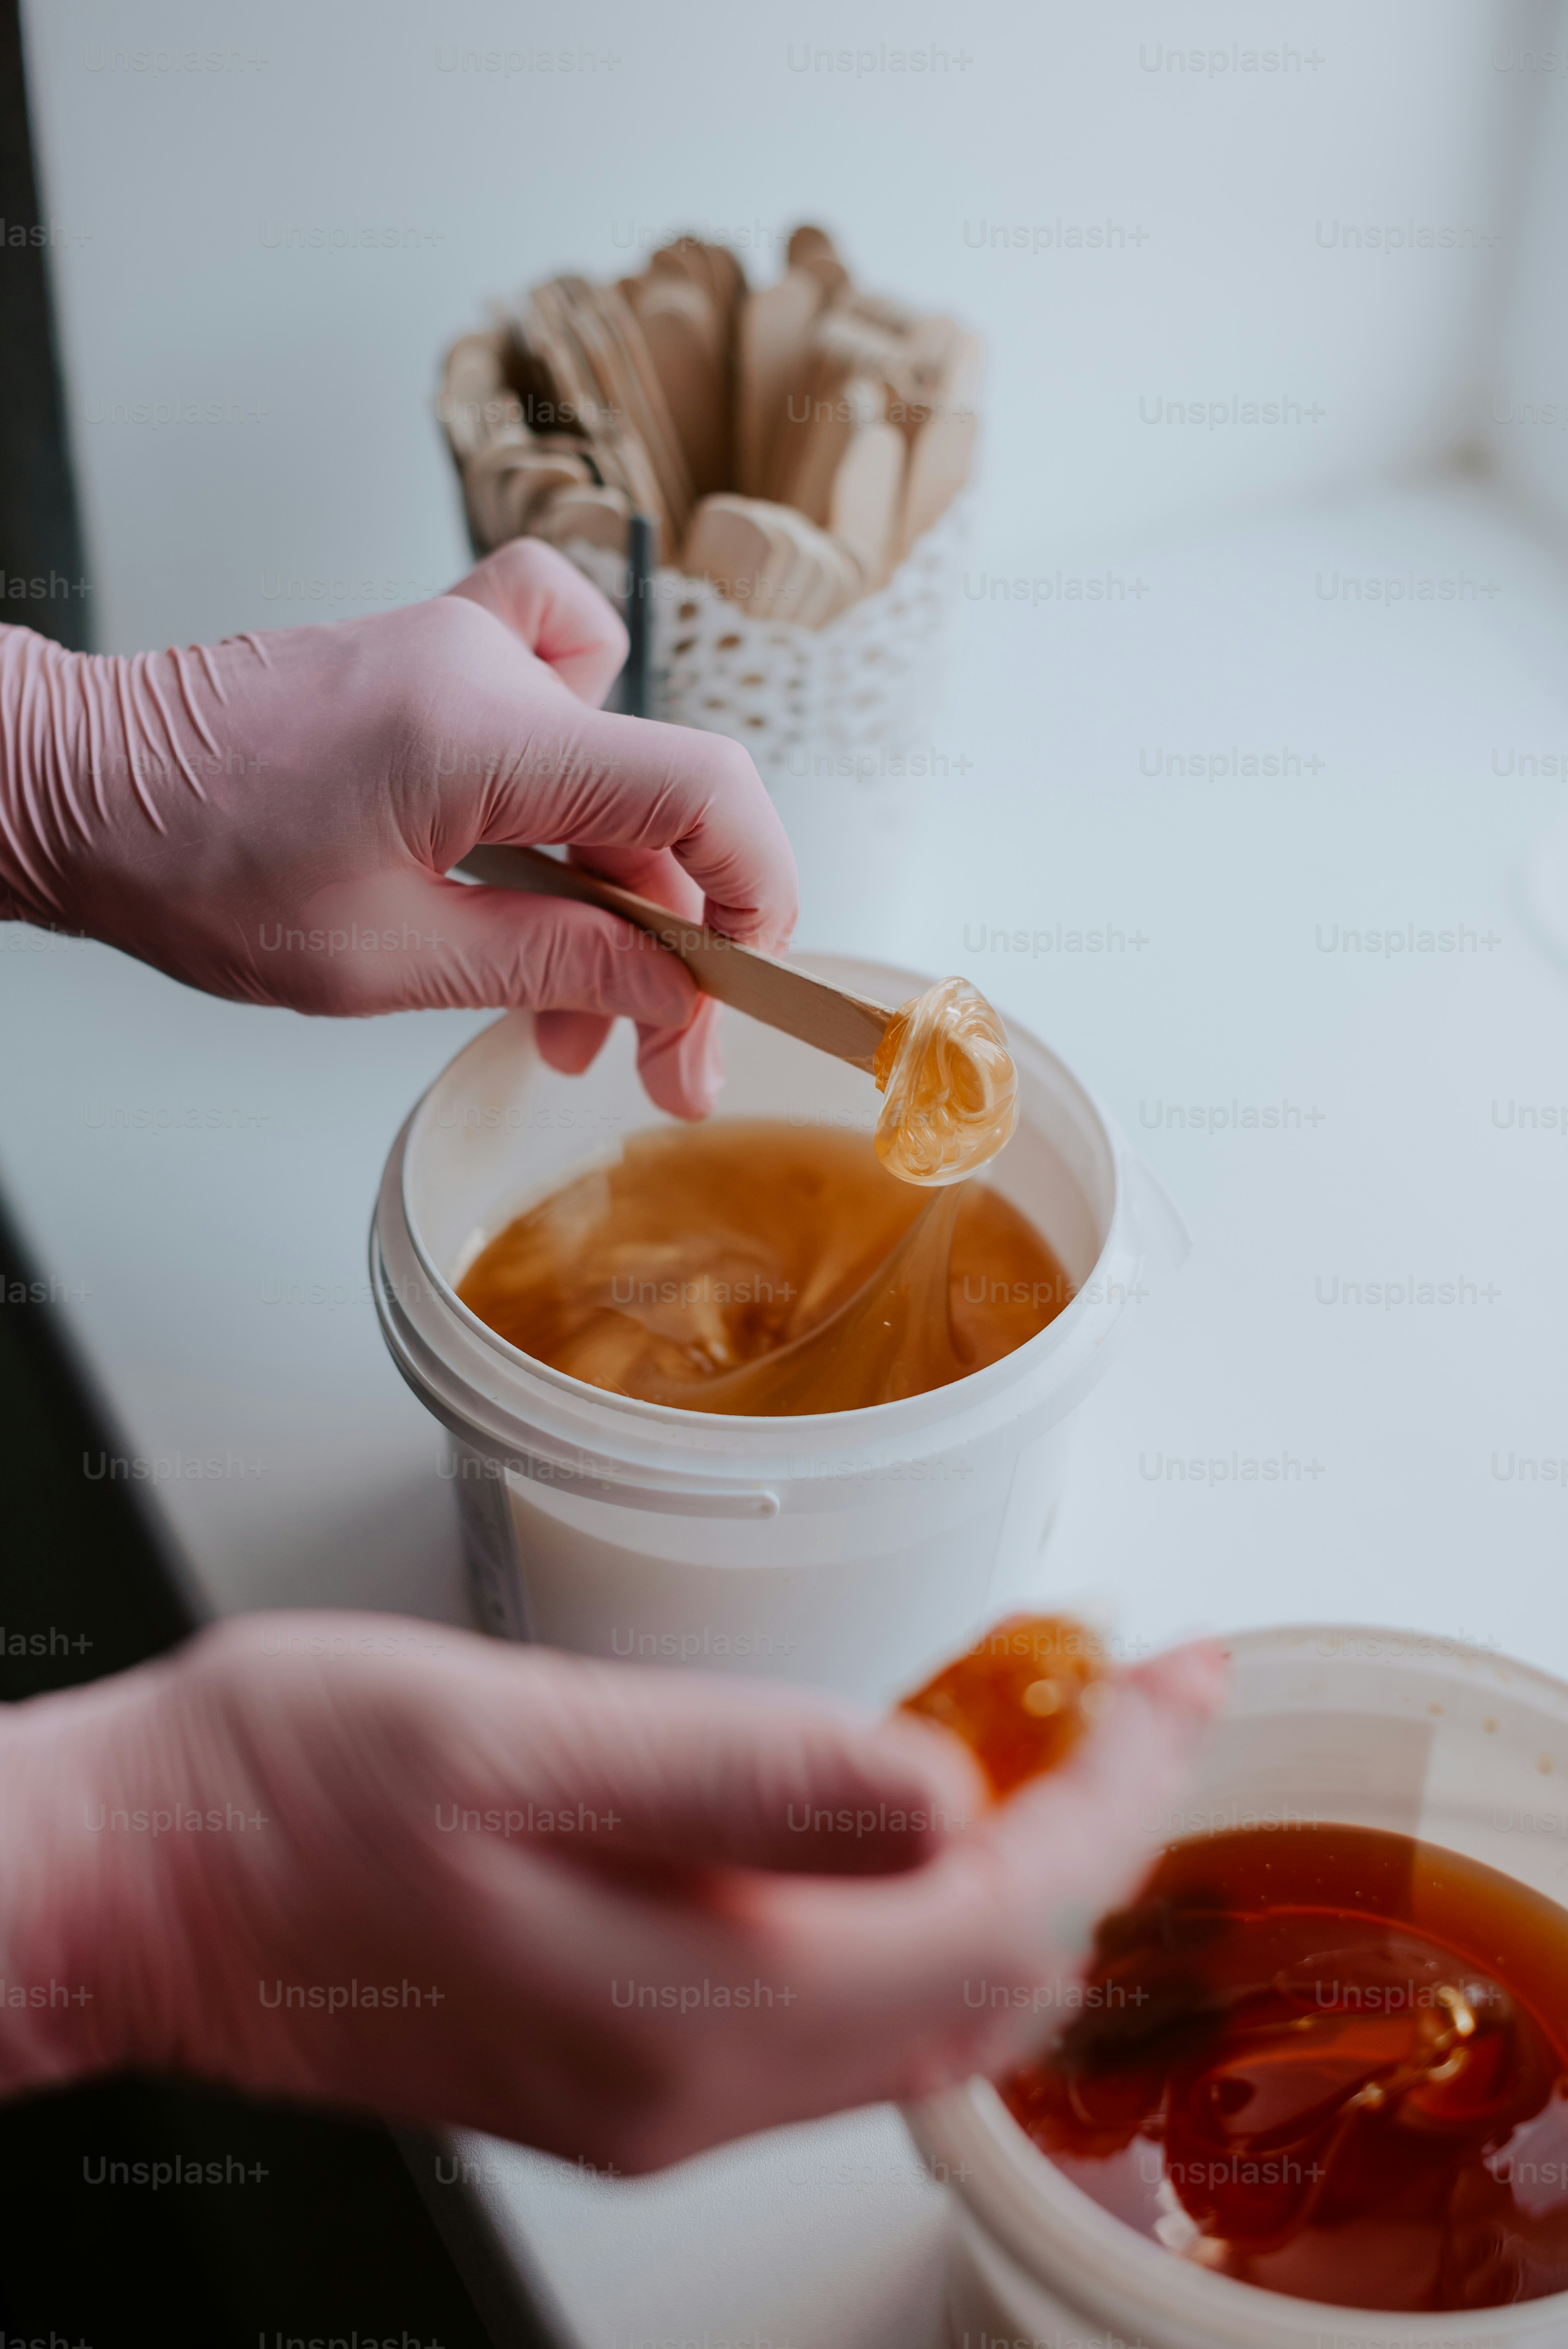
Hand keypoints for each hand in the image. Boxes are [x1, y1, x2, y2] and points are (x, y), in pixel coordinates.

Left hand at [0, 543, 796, 1115]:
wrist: (81, 785)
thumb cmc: (192, 864)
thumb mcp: (383, 957)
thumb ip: (549, 964)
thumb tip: (673, 990)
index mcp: (477, 734)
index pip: (700, 787)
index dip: (755, 891)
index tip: (738, 987)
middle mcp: (485, 667)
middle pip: (657, 804)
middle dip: (669, 947)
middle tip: (653, 1065)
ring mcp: (464, 649)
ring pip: (610, 778)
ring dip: (610, 901)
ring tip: (566, 1015)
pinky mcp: (439, 659)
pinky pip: (561, 685)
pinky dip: (578, 778)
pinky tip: (546, 845)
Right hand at [0, 1614, 1221, 2169]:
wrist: (149, 1880)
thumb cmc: (297, 1782)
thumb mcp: (520, 1733)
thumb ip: (744, 1773)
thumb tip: (940, 1790)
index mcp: (687, 1997)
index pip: (997, 1912)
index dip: (1114, 1791)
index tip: (1174, 1681)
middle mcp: (693, 2081)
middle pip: (984, 1984)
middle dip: (1094, 1836)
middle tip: (1141, 1701)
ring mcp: (659, 2092)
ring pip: (923, 2015)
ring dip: (1016, 1883)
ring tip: (1057, 1748)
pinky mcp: (622, 2067)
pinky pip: (838, 2019)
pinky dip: (917, 1921)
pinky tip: (913, 1827)